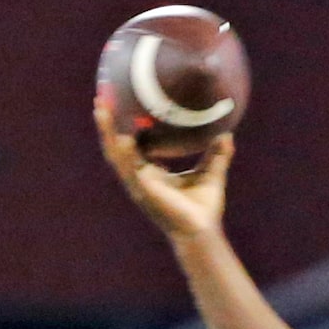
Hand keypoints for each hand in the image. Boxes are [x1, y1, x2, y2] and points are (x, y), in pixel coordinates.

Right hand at [94, 96, 232, 243]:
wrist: (202, 232)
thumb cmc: (203, 208)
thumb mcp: (211, 173)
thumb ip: (217, 154)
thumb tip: (228, 133)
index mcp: (150, 173)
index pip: (132, 144)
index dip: (124, 124)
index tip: (121, 100)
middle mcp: (140, 178)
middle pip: (117, 145)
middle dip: (107, 123)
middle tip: (101, 96)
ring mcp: (139, 185)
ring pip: (116, 155)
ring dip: (107, 133)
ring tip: (101, 109)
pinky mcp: (144, 193)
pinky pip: (131, 171)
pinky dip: (126, 155)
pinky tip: (124, 138)